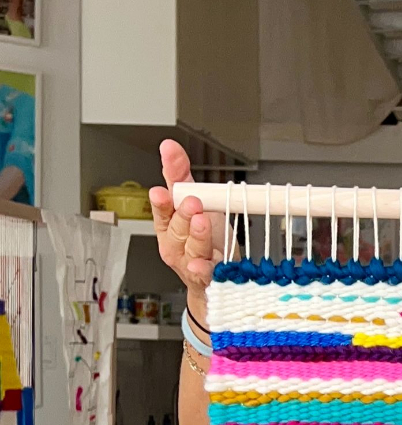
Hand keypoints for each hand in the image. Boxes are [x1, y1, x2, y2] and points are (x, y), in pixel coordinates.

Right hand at [149, 140, 227, 322]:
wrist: (216, 272)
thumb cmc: (203, 235)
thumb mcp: (193, 199)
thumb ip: (179, 174)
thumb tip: (168, 146)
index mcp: (169, 223)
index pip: (162, 210)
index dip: (161, 202)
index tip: (161, 192)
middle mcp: (175, 243)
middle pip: (177, 229)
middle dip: (183, 215)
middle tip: (192, 203)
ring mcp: (189, 262)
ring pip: (191, 248)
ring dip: (196, 236)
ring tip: (202, 223)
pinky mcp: (206, 277)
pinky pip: (203, 274)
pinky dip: (202, 270)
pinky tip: (200, 265)